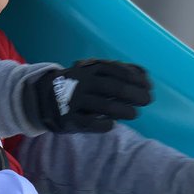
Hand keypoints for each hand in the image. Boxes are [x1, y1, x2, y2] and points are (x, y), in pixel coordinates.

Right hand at [22, 59, 152, 133]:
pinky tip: (112, 123)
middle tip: (147, 100)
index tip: (149, 86)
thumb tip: (145, 73)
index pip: (117, 70)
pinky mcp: (69, 119)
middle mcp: (81, 83)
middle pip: (114, 87)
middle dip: (135, 94)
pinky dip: (106, 124)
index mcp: (88, 69)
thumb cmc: (79, 86)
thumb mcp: (92, 73)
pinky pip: (92, 123)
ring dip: (124, 110)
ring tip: (134, 114)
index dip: (136, 78)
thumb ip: (116, 71)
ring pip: (105, 106)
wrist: (44, 99)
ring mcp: (74, 101)